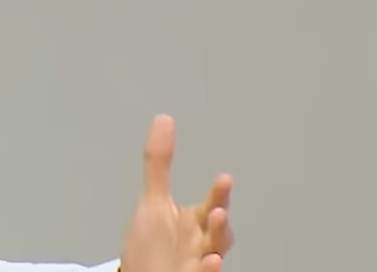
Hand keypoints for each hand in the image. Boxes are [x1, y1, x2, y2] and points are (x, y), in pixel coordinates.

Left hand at [117, 115, 235, 271]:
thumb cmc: (153, 243)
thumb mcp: (152, 201)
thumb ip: (159, 163)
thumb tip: (163, 119)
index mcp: (193, 222)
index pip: (212, 205)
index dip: (218, 193)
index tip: (224, 178)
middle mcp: (200, 242)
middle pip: (217, 233)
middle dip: (220, 223)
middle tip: (219, 210)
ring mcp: (195, 262)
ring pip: (212, 254)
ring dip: (214, 244)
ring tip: (214, 232)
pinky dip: (206, 270)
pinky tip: (208, 262)